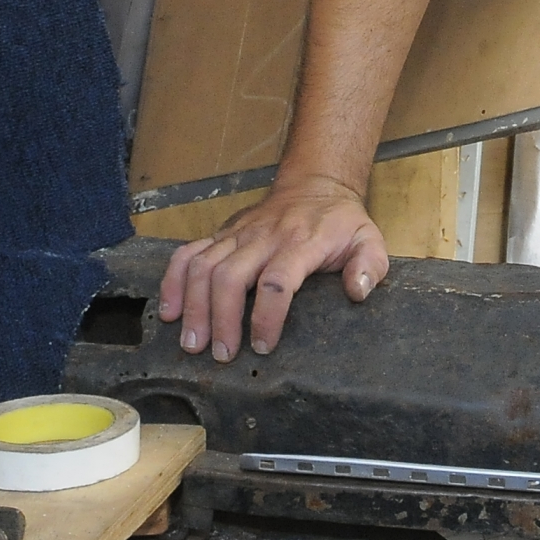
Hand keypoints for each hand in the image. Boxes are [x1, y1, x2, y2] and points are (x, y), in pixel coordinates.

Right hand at [155, 176, 387, 361]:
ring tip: (192, 342)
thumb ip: (370, 266)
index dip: (266, 316)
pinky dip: (173, 279)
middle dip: (221, 319)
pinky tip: (169, 309)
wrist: (315, 185)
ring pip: (204, 266)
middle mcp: (264, 237)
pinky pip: (189, 252)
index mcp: (301, 243)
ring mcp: (239, 235)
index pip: (277, 281)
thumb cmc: (341, 221)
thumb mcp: (369, 240)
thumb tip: (358, 291)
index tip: (262, 345)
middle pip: (230, 276)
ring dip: (193, 305)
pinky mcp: (222, 234)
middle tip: (220, 354)